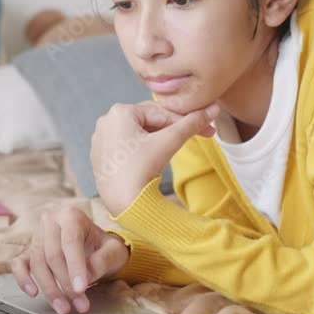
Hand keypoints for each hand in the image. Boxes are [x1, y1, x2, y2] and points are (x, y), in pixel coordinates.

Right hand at [11, 207, 129, 313]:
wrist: (94, 247)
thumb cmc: (103, 248)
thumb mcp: (114, 251)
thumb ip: (103, 260)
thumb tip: (86, 276)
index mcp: (72, 216)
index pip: (70, 241)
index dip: (75, 266)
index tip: (82, 288)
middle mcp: (51, 222)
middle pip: (53, 255)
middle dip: (66, 283)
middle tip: (79, 305)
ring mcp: (37, 237)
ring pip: (37, 264)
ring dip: (50, 289)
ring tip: (64, 308)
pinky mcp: (28, 252)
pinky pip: (19, 264)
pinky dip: (23, 279)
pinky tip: (33, 292)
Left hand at [90, 101, 218, 215]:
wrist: (124, 204)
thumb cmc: (143, 170)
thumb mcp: (170, 142)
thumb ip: (191, 124)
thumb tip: (213, 109)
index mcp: (119, 112)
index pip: (161, 113)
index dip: (187, 121)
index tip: (208, 128)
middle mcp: (106, 121)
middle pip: (149, 120)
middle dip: (173, 129)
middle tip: (199, 135)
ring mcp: (101, 139)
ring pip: (139, 133)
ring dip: (159, 137)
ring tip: (177, 146)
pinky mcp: (101, 155)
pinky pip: (127, 145)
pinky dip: (143, 148)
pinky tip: (155, 157)